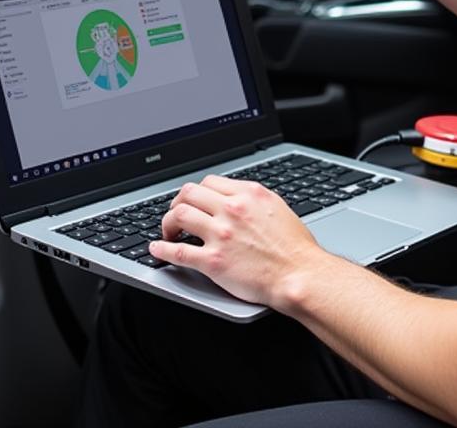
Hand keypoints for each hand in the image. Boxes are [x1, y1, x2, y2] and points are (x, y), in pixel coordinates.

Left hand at [150, 175, 327, 307]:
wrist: (299, 274)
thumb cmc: (293, 246)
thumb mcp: (276, 208)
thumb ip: (252, 200)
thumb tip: (234, 198)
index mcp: (248, 194)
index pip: (209, 182)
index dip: (197, 192)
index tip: (194, 202)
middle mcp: (232, 209)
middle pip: (189, 193)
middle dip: (177, 203)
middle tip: (176, 215)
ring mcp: (220, 234)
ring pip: (179, 216)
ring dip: (168, 223)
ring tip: (168, 232)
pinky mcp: (213, 261)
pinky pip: (177, 252)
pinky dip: (161, 250)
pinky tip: (157, 250)